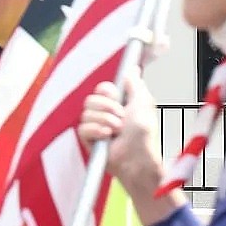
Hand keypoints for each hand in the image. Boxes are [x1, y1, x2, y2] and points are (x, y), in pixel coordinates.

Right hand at [79, 69, 160, 188]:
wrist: (137, 157)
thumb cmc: (142, 134)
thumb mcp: (143, 102)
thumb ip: (135, 83)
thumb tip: (132, 68)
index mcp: (117, 103)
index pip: (102, 88)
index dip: (108, 92)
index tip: (117, 98)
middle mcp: (105, 113)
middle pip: (92, 99)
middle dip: (108, 107)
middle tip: (121, 118)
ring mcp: (95, 126)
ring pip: (86, 112)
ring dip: (105, 120)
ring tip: (117, 130)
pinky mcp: (88, 140)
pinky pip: (82, 127)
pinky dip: (96, 130)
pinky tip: (107, 136)